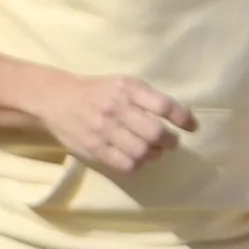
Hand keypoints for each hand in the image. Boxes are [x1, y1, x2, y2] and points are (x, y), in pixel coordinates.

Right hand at [0, 46, 199, 175]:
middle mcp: (116, 108)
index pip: (164, 106)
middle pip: (155, 133)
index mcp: (127, 89)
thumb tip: (184, 118)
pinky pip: (125, 164)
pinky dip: (138, 164)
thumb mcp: (124, 84)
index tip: (192, 127)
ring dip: (154, 154)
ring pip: (142, 152)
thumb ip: (150, 98)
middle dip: (170, 141)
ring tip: (153, 151)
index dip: (183, 118)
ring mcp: (103, 129)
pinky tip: (137, 158)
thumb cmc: (99, 91)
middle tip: (170, 142)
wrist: (56, 98)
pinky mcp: (94, 147)